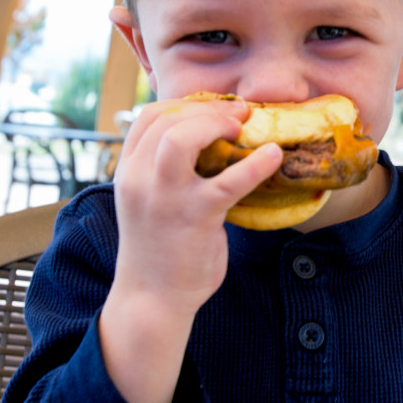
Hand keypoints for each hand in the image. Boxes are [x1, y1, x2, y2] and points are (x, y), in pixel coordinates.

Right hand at [99, 97, 281, 402]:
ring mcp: (165, 197)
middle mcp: (140, 179)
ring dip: (217, 123)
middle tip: (240, 115)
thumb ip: (165, 173)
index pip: (148, 117)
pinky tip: (274, 155)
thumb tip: (209, 145)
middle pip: (166, 119)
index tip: (214, 108)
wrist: (152, 299)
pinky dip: (256, 163)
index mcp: (128, 172)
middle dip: (207, 108)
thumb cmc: (159, 249)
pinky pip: (229, 181)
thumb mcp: (149, 202)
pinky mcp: (195, 217)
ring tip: (244, 127)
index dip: (184, 104)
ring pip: (182, 138)